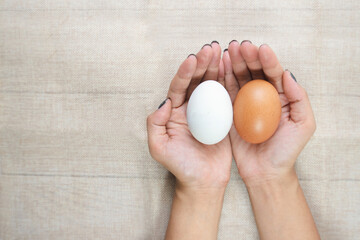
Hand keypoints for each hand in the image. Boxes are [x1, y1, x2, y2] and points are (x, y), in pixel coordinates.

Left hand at [147, 42, 231, 190]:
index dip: (184, 72)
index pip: (178, 87)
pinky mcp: (223, 116)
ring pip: (211, 84)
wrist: (203, 182)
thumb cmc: (180, 166)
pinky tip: (233, 68)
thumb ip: (155, 124)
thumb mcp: (159, 148)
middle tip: (210, 48)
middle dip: (202, 63)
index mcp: (174, 111)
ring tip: (221, 51)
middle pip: (195, 81)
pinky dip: (229, 81)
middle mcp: (190, 108)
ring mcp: (207, 111)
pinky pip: (226, 96)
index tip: (193, 59)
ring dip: (215, 67)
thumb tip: (164, 101)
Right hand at [223, 41, 315, 184]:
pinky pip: (226, 92)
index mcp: (281, 97)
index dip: (268, 60)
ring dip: (234, 63)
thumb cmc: (286, 151)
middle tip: (240, 45)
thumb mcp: (303, 125)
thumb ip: (299, 98)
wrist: (265, 172)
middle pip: (255, 72)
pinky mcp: (230, 112)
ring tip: (228, 50)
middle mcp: (262, 97)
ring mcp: (245, 104)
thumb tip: (288, 73)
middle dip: (248, 57)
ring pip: (239, 78)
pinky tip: (220, 66)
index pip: (274, 73)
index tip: (260, 49)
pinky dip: (222, 78)